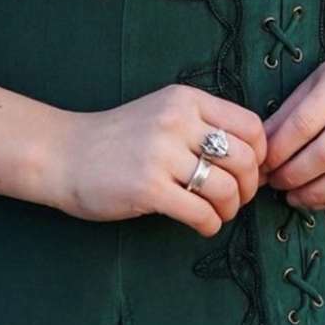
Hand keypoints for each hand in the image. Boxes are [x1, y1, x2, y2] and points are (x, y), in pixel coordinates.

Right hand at [53, 84, 267, 237]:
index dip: (260, 154)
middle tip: (235, 199)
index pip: (250, 125)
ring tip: (217, 213)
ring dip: (230, 209)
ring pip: (227, 187)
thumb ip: (201, 125)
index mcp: (185, 99)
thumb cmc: (118, 138)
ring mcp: (161, 153)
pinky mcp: (148, 188)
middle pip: (245, 158)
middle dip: (249, 187)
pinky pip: (201, 212)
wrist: (64, 153)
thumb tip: (253, 158)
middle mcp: (177, 120)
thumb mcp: (162, 113)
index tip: (249, 172)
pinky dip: (210, 225)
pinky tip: (201, 225)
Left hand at [257, 18, 324, 210]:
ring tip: (294, 197)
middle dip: (295, 175)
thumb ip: (287, 115)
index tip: (262, 166)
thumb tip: (258, 153)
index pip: (304, 122)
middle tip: (275, 184)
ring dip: (316, 193)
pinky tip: (321, 201)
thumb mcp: (314, 82)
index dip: (280, 150)